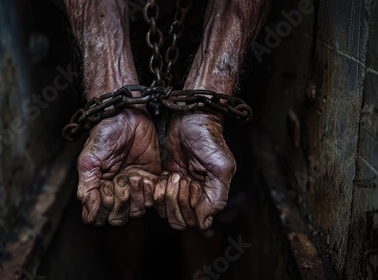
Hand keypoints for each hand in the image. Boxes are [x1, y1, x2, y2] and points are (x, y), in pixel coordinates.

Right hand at [77, 108, 160, 225]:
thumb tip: (88, 211)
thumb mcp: (89, 159)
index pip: (99, 216)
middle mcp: (116, 191)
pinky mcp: (152, 180)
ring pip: (136, 212)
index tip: (105, 188)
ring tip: (133, 176)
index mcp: (98, 188)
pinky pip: (153, 199)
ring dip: (136, 197)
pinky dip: (150, 192)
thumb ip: (87, 185)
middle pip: (118, 218)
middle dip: (120, 203)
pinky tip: (145, 176)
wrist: (128, 116)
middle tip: (120, 180)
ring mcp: (134, 187)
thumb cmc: (105, 134)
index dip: (103, 208)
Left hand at [154, 113, 235, 230]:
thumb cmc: (209, 140)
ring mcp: (178, 187)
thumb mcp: (221, 169)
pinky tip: (164, 175)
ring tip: (173, 175)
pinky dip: (157, 189)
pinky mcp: (164, 177)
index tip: (192, 184)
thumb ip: (216, 198)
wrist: (191, 118)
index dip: (190, 206)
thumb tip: (205, 224)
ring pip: (166, 210)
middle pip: (179, 219)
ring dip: (166, 194)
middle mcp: (194, 195)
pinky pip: (156, 196)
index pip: (196, 220)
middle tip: (181, 178)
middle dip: (177, 200)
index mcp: (210, 195)